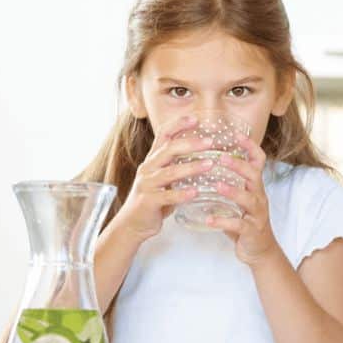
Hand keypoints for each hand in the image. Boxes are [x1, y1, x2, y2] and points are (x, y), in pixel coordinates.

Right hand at [114, 115, 214, 239]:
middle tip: (210, 142)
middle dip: (190, 143)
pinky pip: (167, 196)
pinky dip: (182, 193)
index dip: (178, 125)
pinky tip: (196, 192)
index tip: (195, 118)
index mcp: (153, 160)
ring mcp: (147, 184)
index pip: (163, 135)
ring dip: (191, 167)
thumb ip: (178, 167)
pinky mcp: (148, 202)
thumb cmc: (153, 201)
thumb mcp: (165, 179)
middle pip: (168, 150)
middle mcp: (148, 168)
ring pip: (170, 172)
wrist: (131, 224)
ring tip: (210, 165)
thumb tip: (205, 156)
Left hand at [207, 132, 280, 266]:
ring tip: (216, 185)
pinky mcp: (251, 230)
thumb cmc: (245, 221)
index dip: (249, 146)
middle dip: (239, 165)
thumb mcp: (240, 198)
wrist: (259, 250)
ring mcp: (257, 214)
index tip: (235, 133)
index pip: (258, 160)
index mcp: (255, 186)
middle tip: (221, 158)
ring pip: (248, 199)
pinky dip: (223, 222)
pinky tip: (209, 219)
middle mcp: (259, 196)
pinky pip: (238, 225)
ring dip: (232, 191)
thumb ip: (228, 182)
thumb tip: (205, 163)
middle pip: (254, 175)